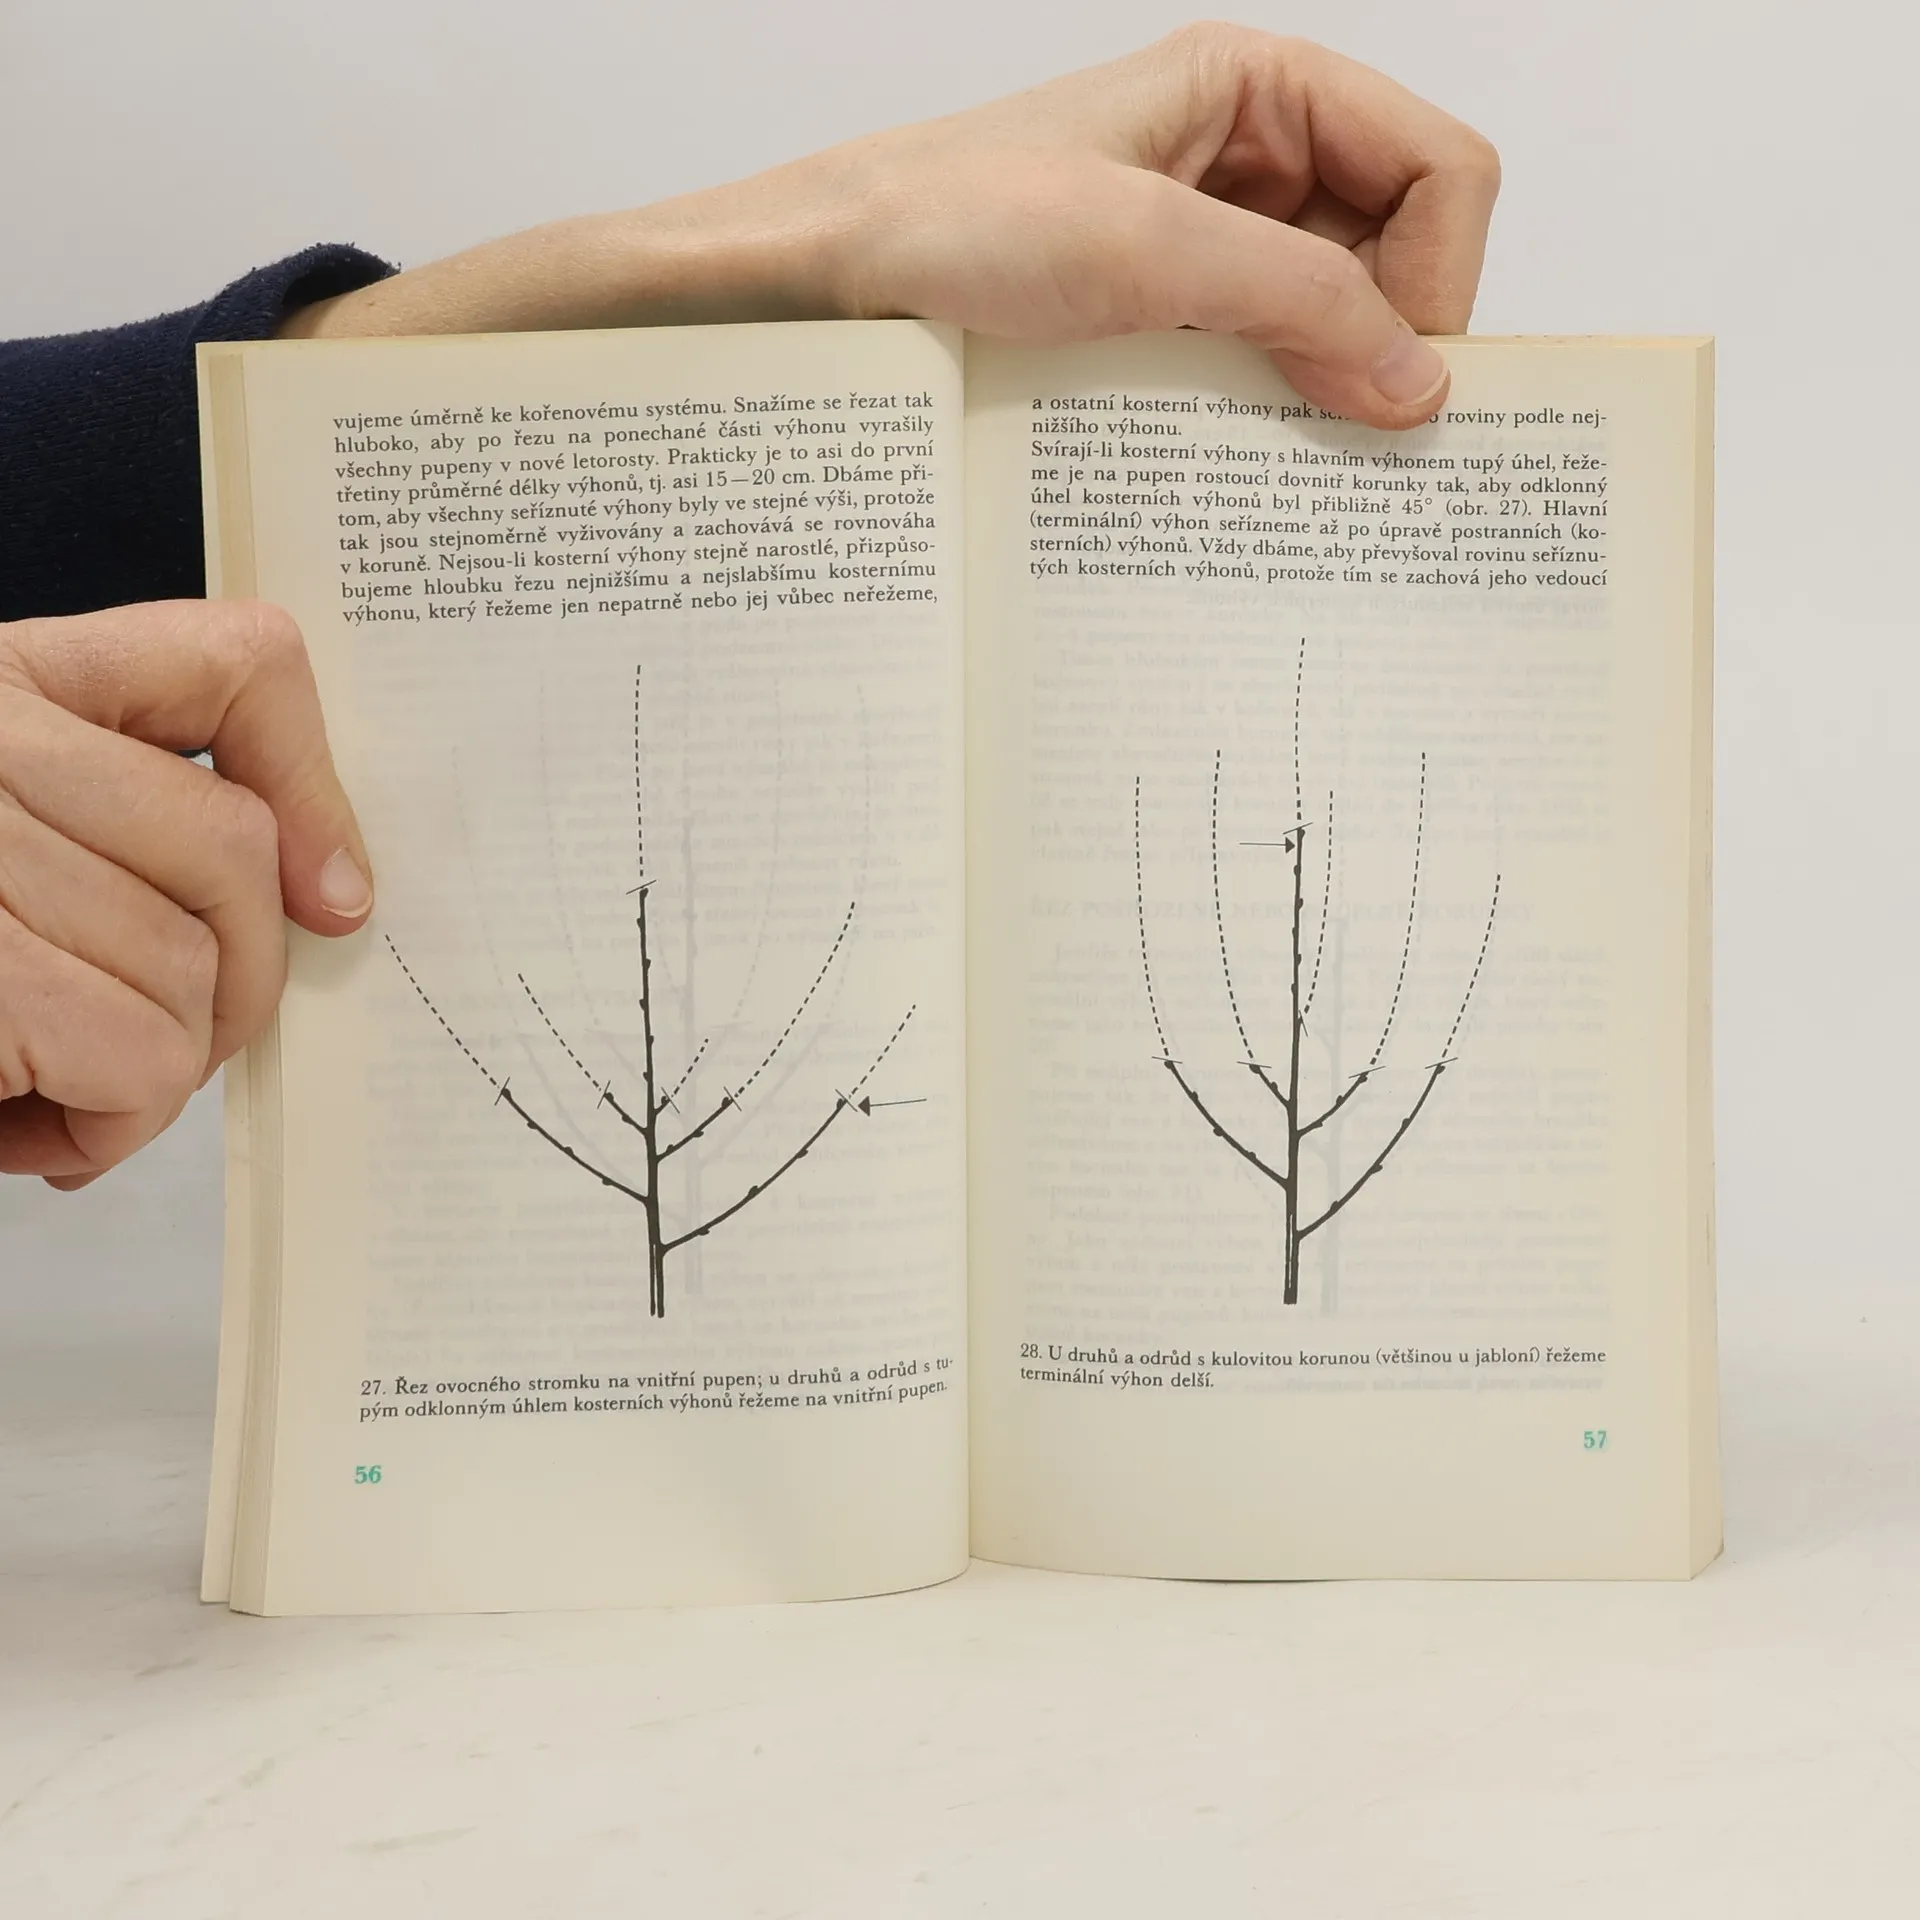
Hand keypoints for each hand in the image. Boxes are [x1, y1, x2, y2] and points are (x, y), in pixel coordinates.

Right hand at [0, 601, 370, 1186]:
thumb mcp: (18, 847)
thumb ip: (136, 838)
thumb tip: (328, 897)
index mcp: (2, 688)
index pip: (232, 662)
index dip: (310, 781)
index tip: (329, 891)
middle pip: (235, 850)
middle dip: (233, 985)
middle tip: (157, 1045)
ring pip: (193, 970)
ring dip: (148, 1072)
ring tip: (51, 1085)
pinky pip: (138, 1056)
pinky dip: (108, 1123)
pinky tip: (29, 1124)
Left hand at [283, 24, 1497, 428]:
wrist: (806, 286)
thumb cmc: (938, 223)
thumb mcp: (1139, 249)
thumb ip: (1296, 301)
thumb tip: (1424, 388)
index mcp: (1255, 90)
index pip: (1438, 165)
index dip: (1441, 274)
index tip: (1400, 377)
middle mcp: (1242, 161)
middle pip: (1401, 245)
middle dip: (1393, 337)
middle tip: (1353, 434)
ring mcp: (1200, 247)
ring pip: (1334, 315)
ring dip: (1329, 384)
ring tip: (1286, 454)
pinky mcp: (1155, 324)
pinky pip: (1257, 363)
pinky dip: (1269, 413)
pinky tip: (1235, 458)